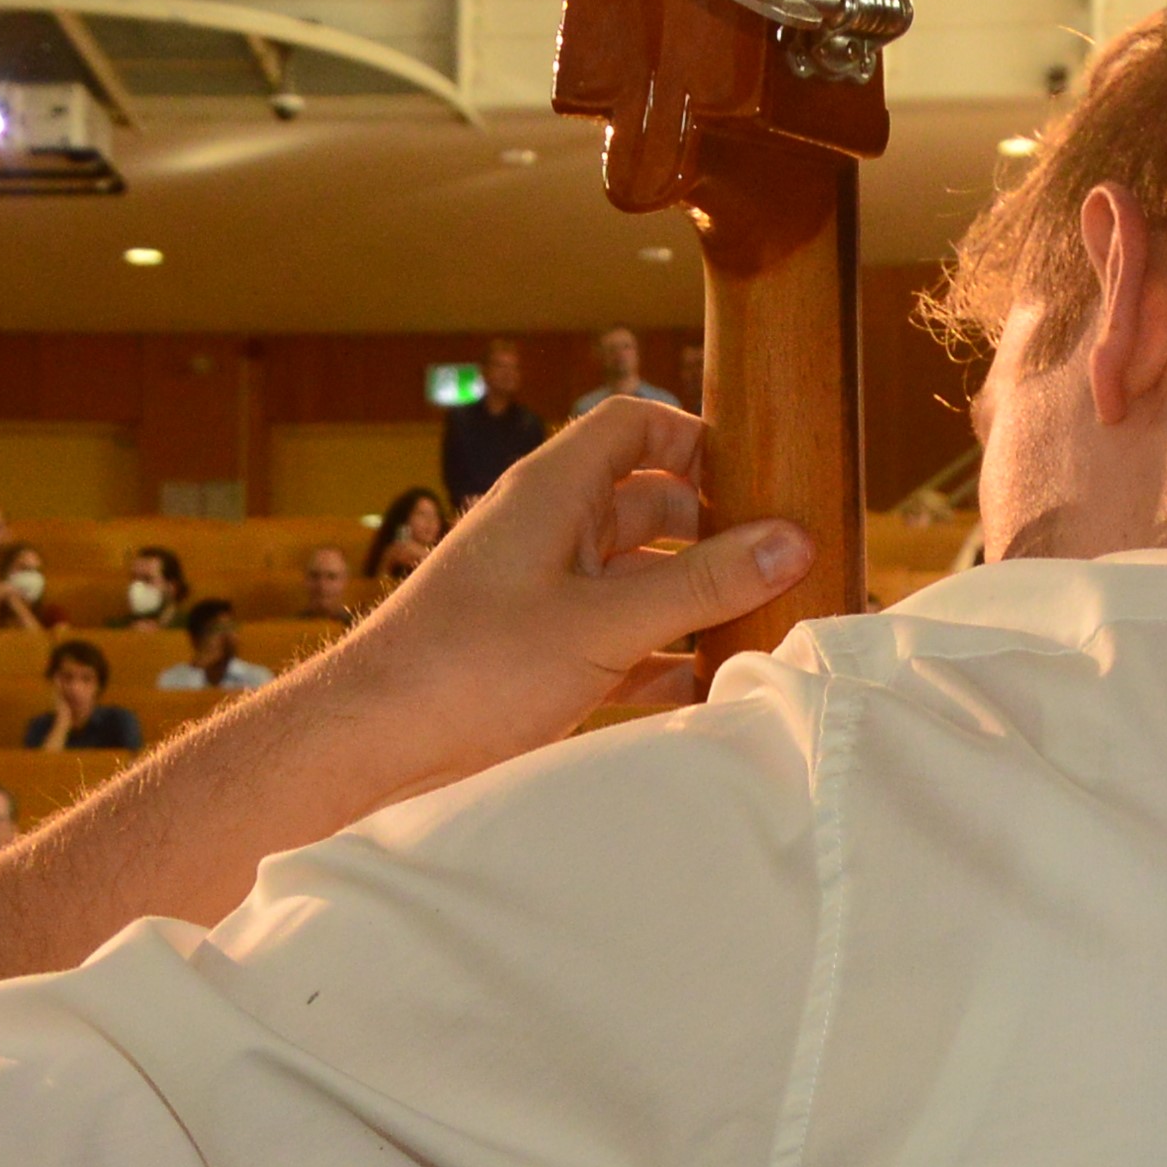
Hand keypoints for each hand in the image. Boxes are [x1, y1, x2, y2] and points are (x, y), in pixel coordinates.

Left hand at [319, 399, 814, 780]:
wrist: (375, 741)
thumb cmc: (471, 665)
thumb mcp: (604, 622)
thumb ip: (701, 584)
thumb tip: (792, 540)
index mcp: (555, 491)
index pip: (634, 425)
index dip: (696, 439)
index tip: (757, 477)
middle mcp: (549, 531)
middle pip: (650, 507)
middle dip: (715, 534)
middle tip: (784, 567)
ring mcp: (543, 594)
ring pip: (639, 581)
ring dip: (695, 604)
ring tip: (763, 631)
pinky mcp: (539, 655)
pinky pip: (618, 643)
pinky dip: (662, 659)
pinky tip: (705, 690)